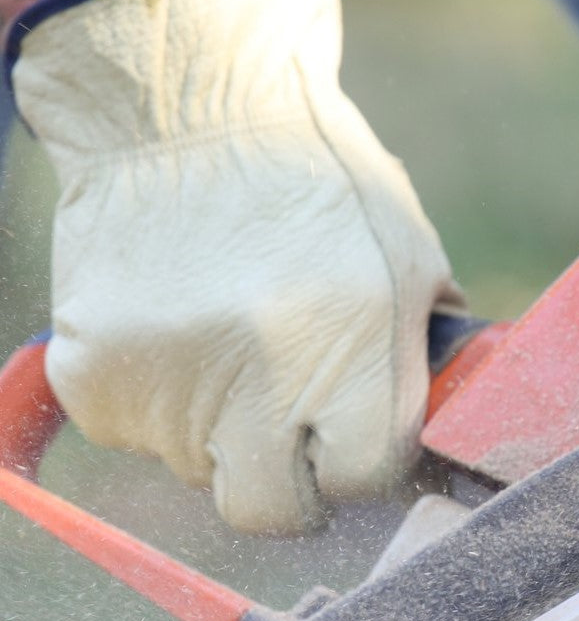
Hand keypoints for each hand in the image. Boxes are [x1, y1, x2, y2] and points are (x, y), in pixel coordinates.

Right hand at [9, 0, 459, 532]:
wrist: (187, 109)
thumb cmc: (320, 179)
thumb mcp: (411, 257)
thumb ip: (425, 358)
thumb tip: (442, 429)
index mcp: (353, 355)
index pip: (362, 479)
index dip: (362, 463)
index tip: (351, 438)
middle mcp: (258, 383)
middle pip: (269, 511)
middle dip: (287, 484)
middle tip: (291, 430)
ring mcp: (166, 387)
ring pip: (197, 469)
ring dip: (220, 429)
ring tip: (231, 335)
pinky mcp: (93, 377)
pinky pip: (133, 432)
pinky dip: (157, 400)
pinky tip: (180, 326)